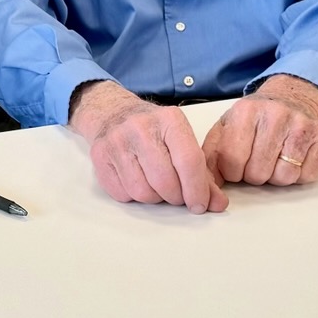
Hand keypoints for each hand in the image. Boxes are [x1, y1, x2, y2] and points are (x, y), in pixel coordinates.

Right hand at [68, 80, 226, 211]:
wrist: (112, 112)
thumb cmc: (153, 131)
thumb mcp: (181, 141)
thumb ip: (202, 173)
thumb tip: (218, 204)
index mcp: (169, 119)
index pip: (188, 161)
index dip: (197, 190)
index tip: (200, 205)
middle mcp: (141, 127)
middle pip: (165, 182)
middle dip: (175, 197)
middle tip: (177, 194)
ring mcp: (117, 140)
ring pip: (143, 192)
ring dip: (154, 198)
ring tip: (156, 185)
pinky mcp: (99, 155)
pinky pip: (123, 194)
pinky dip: (133, 196)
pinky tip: (137, 180)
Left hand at [201, 75, 317, 187]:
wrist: (290, 97)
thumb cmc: (255, 119)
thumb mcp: (226, 128)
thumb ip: (211, 155)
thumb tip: (206, 187)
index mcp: (245, 111)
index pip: (232, 160)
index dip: (231, 172)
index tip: (235, 166)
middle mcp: (275, 115)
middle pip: (258, 172)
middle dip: (253, 175)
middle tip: (256, 161)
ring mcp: (301, 125)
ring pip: (284, 177)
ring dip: (276, 177)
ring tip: (273, 160)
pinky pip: (307, 175)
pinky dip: (298, 175)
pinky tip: (292, 159)